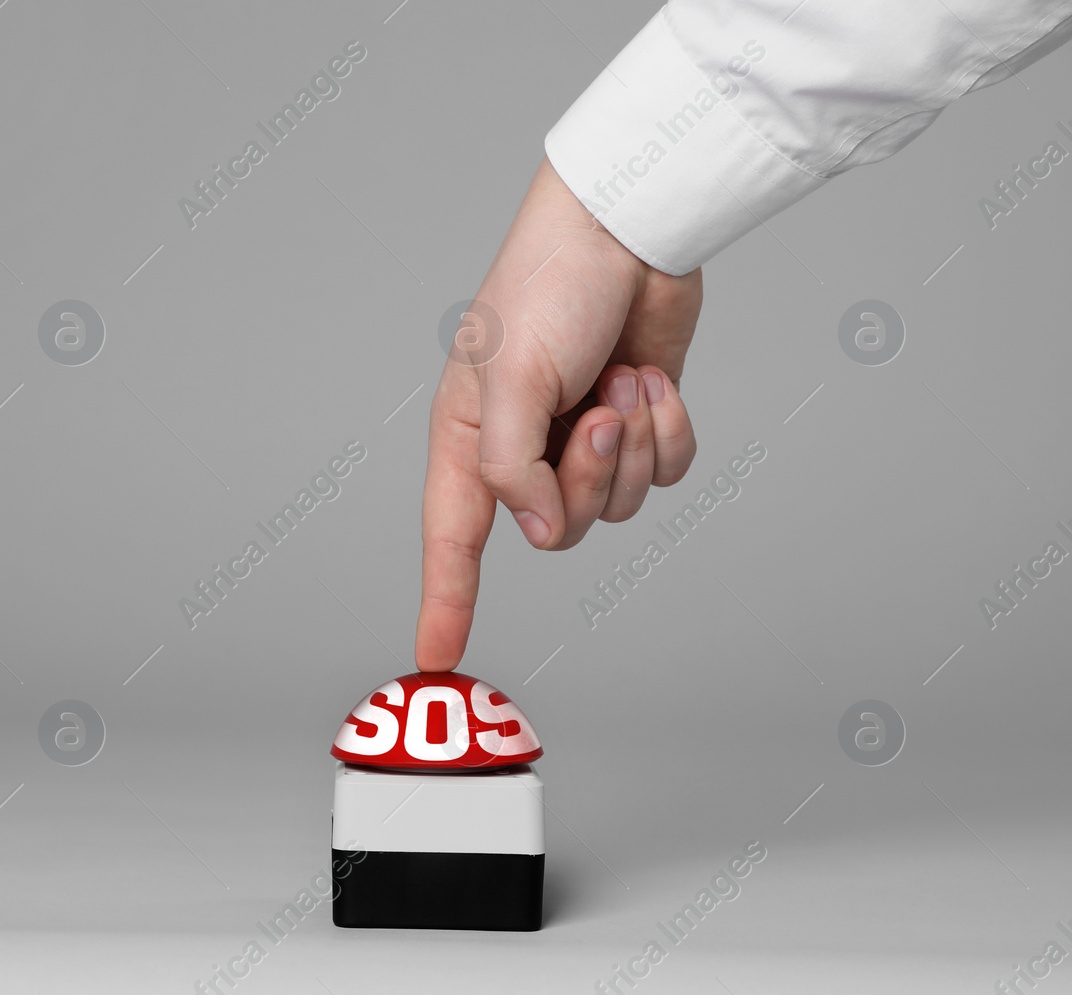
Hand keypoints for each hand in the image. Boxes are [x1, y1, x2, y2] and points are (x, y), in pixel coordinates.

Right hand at [414, 160, 702, 671]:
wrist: (628, 227)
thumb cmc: (548, 285)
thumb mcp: (509, 377)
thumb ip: (510, 470)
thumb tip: (537, 531)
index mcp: (471, 437)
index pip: (450, 538)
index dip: (443, 599)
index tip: (436, 656)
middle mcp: (524, 448)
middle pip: (560, 528)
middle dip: (592, 476)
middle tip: (598, 412)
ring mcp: (584, 438)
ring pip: (620, 503)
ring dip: (636, 442)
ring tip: (624, 379)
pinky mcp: (639, 422)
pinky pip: (666, 471)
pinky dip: (669, 428)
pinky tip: (651, 378)